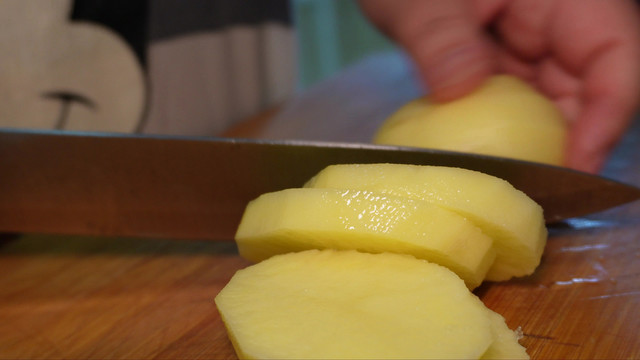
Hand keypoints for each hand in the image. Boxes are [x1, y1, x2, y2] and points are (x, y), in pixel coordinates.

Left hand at [359, 0, 639, 172]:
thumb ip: (440, 35)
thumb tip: (462, 89)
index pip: (616, 54)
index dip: (608, 117)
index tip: (574, 166)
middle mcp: (559, 22)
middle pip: (592, 90)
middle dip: (568, 143)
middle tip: (530, 190)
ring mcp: (533, 45)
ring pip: (555, 105)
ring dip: (532, 144)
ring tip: (501, 182)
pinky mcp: (506, 63)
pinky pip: (518, 105)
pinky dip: (502, 134)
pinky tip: (478, 159)